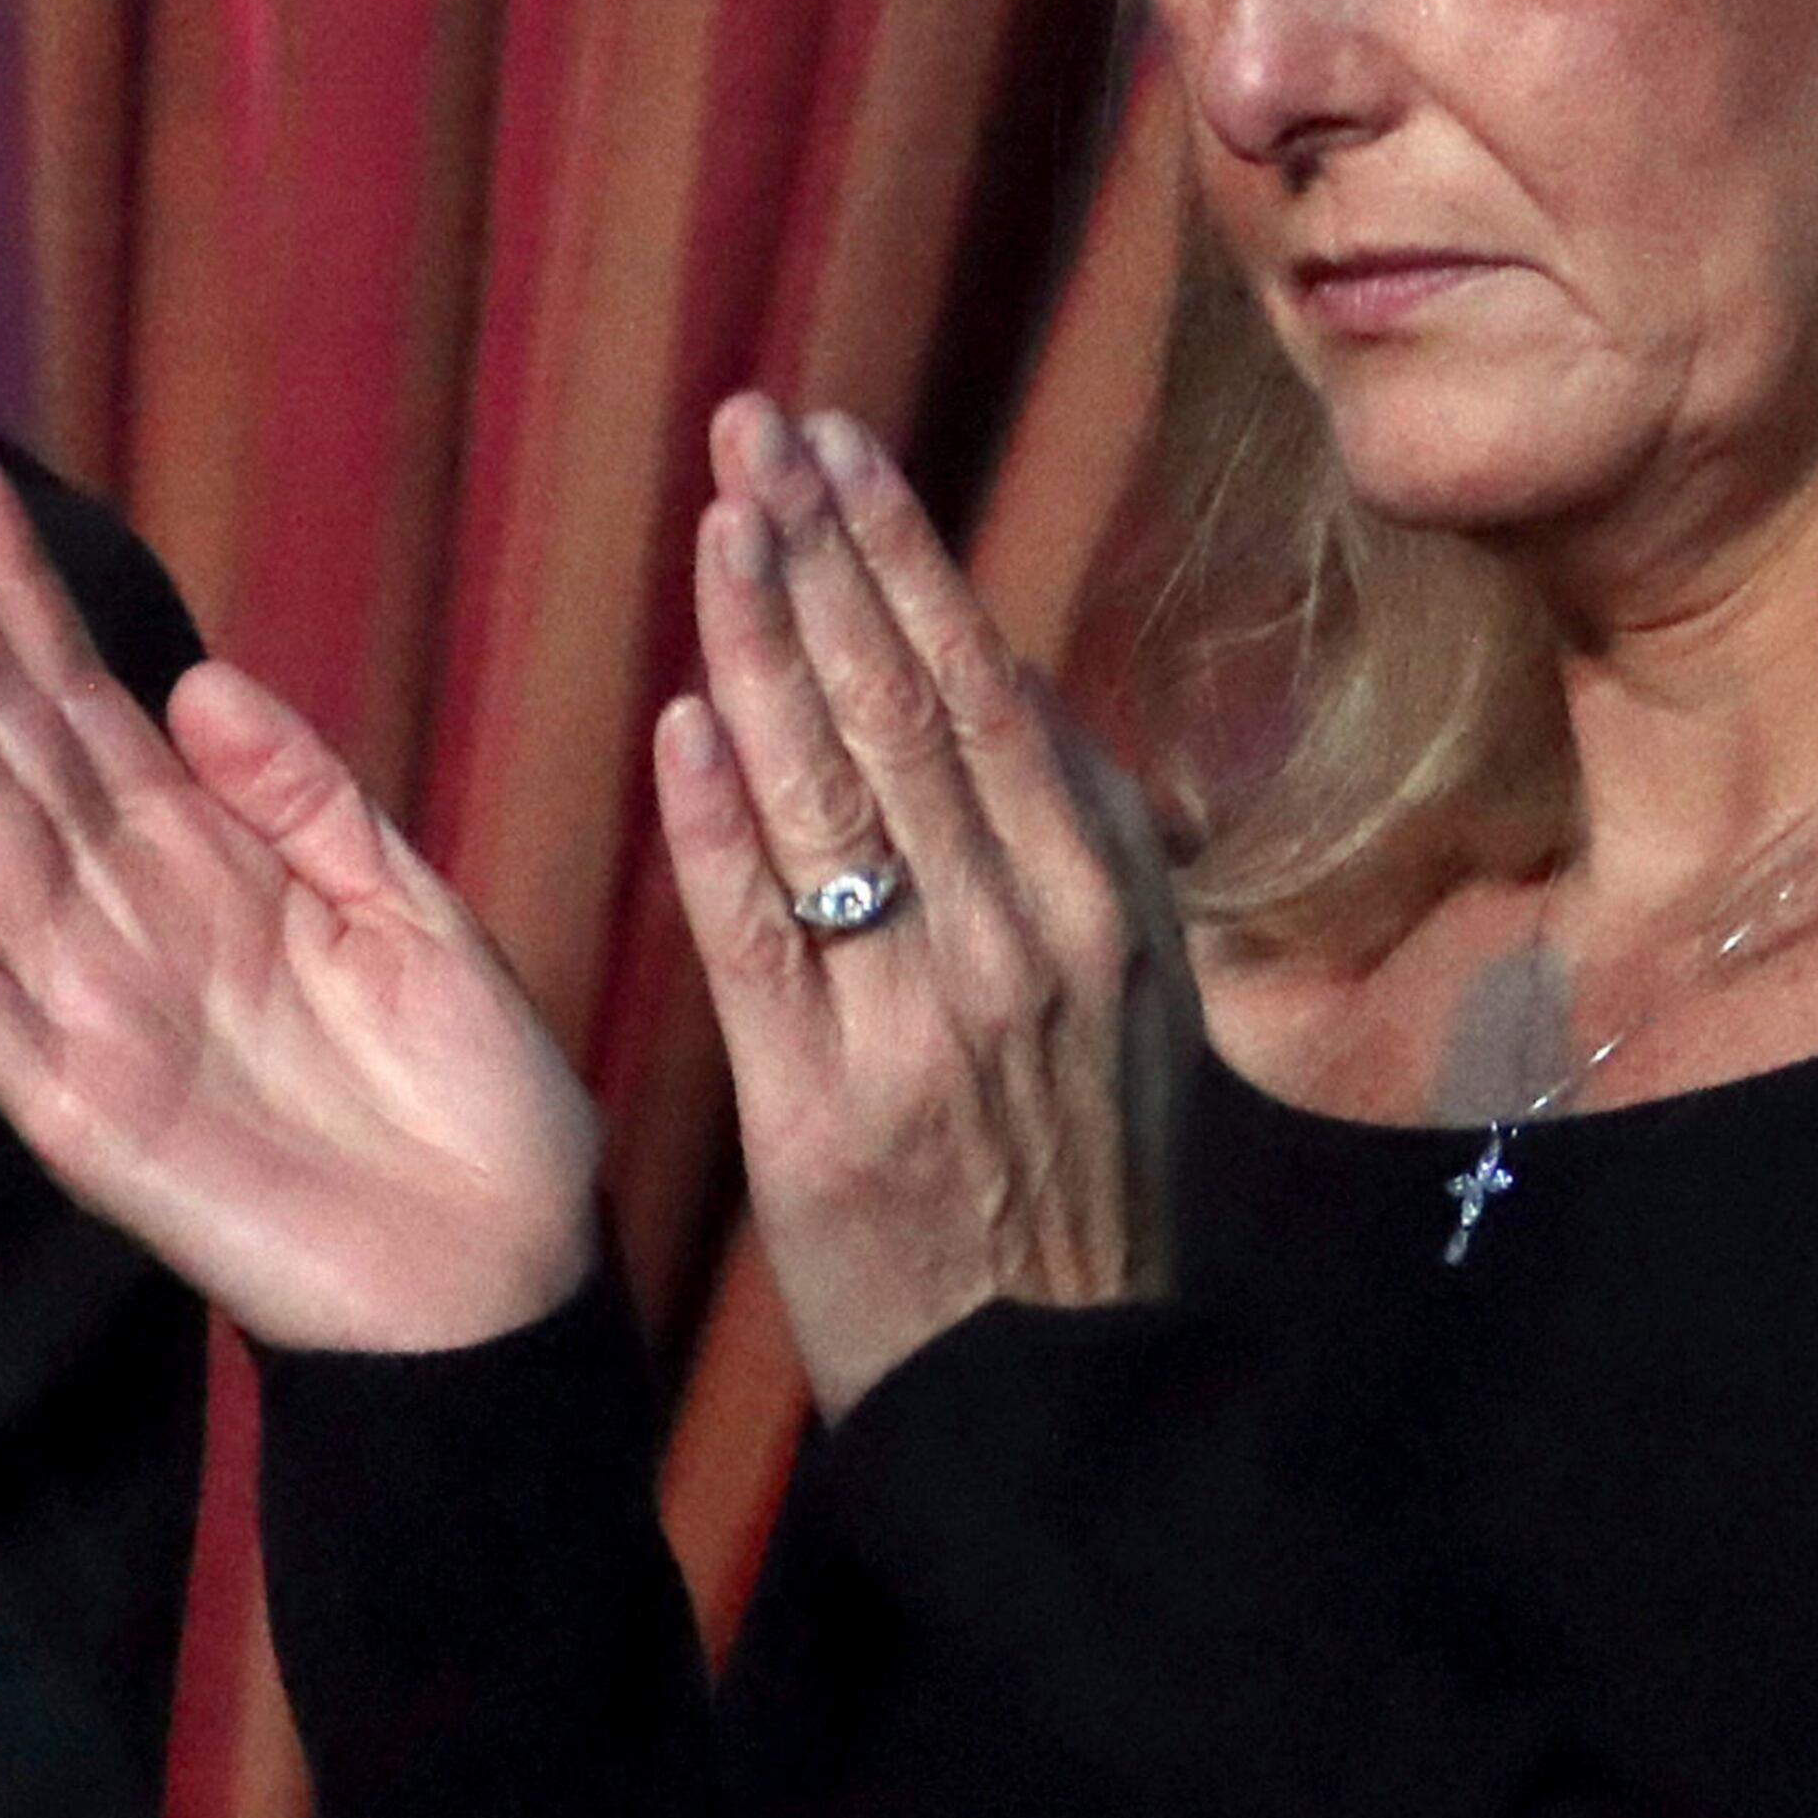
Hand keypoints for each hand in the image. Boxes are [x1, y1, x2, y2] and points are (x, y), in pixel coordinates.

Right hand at [0, 439, 602, 1354]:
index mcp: (209, 859)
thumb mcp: (414, 914)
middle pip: (4, 728)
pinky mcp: (77, 1110)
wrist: (496, 1283)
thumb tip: (191, 678)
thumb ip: (306, 799)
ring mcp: (88, 1006)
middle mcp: (127, 912)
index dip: (16, 584)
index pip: (84, 693)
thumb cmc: (471, 1103)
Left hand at [654, 398, 1183, 1421]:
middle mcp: (1023, 940)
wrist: (1052, 1392)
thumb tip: (1012, 688)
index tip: (841, 445)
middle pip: (906, 710)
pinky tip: (685, 723)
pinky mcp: (825, 1111)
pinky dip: (721, 829)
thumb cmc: (1080, 1184)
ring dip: (766, 645)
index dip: (905, 557)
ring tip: (717, 519)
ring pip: (833, 798)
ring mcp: (926, 1022)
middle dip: (827, 552)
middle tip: (756, 426)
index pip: (986, 689)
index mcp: (1099, 902)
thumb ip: (1077, 847)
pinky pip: (765, 942)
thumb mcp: (1131, 1001)